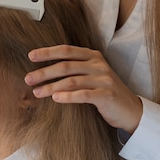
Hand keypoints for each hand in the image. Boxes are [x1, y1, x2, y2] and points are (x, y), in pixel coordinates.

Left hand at [24, 45, 142, 133]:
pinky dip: (67, 96)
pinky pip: (82, 94)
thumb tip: (45, 70)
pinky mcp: (106, 95)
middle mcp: (98, 64)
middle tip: (28, 79)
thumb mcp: (92, 74)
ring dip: (51, 86)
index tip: (31, 56)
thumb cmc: (104, 91)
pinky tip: (55, 98)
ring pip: (71, 80)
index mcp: (92, 56)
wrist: (130, 109)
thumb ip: (74, 68)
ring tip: (37, 92)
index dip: (47, 52)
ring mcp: (103, 79)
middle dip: (44, 72)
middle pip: (65, 65)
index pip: (66, 50)